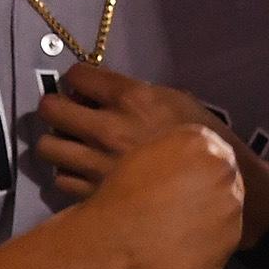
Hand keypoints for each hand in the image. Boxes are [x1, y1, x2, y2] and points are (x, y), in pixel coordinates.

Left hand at [38, 62, 268, 247]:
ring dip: (57, 141)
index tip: (83, 86)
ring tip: (71, 143)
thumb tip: (104, 93)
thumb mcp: (179, 101)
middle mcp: (108, 128)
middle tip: (66, 112)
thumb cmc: (206, 141)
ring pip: (48, 146)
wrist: (220, 189)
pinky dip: (69, 174)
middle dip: (55, 107)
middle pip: (50, 108)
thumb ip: (138, 94)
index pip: (78, 75)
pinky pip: (61, 179)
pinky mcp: (95, 193)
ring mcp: (98, 163)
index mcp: (131, 99)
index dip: (78, 79)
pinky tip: (86, 171)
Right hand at [84, 124, 244, 268]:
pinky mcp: (230, 241)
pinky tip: (180, 247)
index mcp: (202, 142)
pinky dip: (206, 244)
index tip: (189, 181)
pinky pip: (222, 240)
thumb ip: (178, 151)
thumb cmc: (119, 197)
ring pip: (227, 211)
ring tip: (177, 230)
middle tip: (181, 208)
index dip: (201, 168)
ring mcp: (232, 208)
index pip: (215, 150)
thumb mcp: (145, 154)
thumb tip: (192, 161)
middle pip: (226, 179)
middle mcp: (224, 171)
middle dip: (209, 191)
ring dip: (210, 218)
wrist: (113, 243)